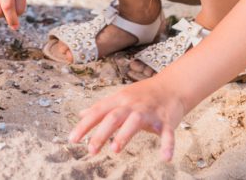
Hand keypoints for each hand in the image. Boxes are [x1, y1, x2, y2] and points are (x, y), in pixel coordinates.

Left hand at [68, 76, 186, 161]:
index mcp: (120, 100)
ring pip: (135, 122)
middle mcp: (132, 105)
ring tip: (114, 149)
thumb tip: (82, 114)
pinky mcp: (166, 121)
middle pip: (114, 117)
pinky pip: (167, 133)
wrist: (172, 87)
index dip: (84, 125)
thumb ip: (102, 108)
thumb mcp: (120, 97)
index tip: (72, 139)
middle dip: (101, 133)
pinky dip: (167, 145)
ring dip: (125, 135)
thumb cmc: (143, 95)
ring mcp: (149, 112)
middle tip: (91, 149)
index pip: (98, 111)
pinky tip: (165, 158)